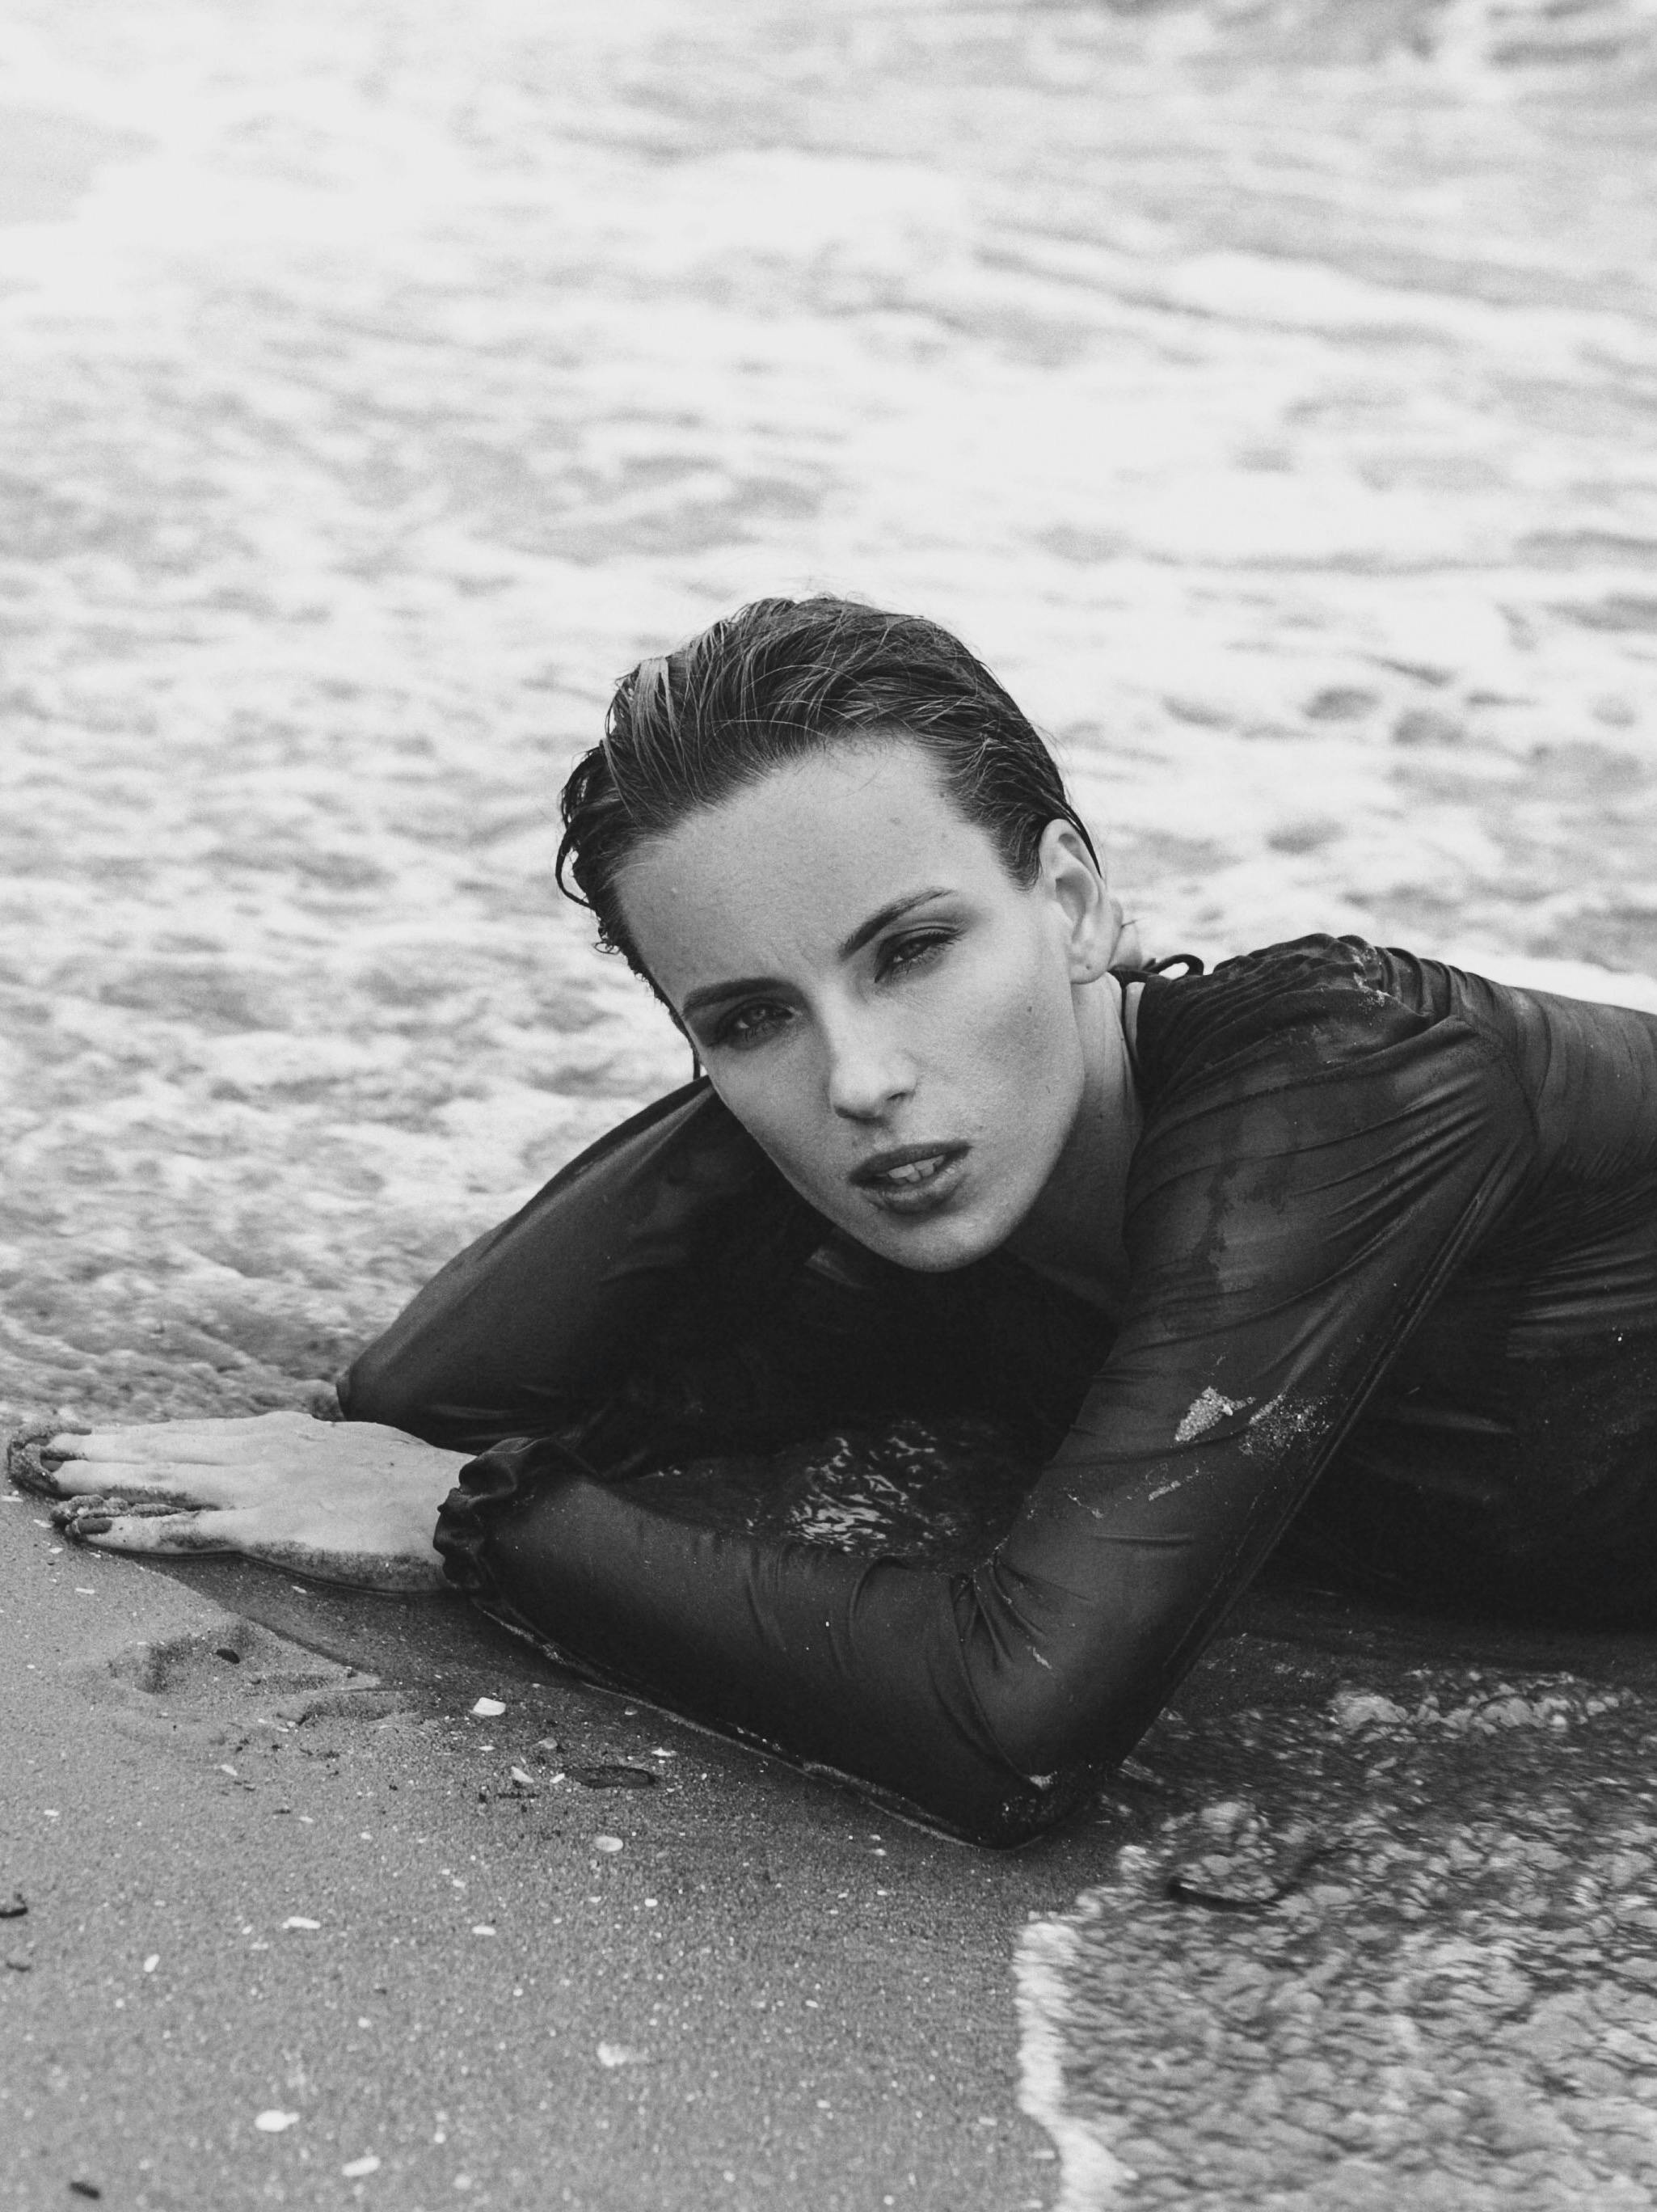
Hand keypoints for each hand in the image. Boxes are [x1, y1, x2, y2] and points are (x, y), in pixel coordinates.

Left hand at [13, 1412, 470, 1591]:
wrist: (449, 1505)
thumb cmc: (418, 1488)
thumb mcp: (363, 1455)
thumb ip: (327, 1455)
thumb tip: (321, 1451)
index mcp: (286, 1436)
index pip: (200, 1433)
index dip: (148, 1434)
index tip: (106, 1432)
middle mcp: (261, 1451)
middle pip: (168, 1446)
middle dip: (108, 1446)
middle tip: (52, 1443)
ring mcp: (257, 1487)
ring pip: (162, 1477)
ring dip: (103, 1477)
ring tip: (55, 1475)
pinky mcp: (261, 1526)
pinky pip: (181, 1530)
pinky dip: (131, 1529)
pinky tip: (93, 1530)